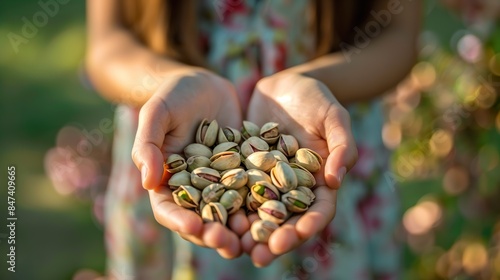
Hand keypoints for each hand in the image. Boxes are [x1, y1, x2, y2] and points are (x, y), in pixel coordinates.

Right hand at [131, 69, 248, 258]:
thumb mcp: (156, 113)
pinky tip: (277, 211)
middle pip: (201, 219)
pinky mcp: (244, 172)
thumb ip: (148, 145)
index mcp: (167, 180)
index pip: (168, 209)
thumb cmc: (173, 96)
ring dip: (241, 229)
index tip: (195, 228)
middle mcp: (194, 188)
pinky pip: (253, 191)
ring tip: (254, 239)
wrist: (204, 83)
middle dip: (214, 235)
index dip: (180, 221)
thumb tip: (147, 183)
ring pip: (229, 212)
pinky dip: (263, 204)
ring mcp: (221, 182)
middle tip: (230, 246)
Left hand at [243, 72, 357, 265]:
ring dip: (247, 232)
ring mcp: (267, 182)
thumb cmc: (316, 98)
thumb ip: (341, 145)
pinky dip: (225, 205)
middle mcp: (292, 188)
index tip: (293, 236)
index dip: (307, 226)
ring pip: (257, 213)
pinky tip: (210, 216)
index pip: (318, 211)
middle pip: (286, 221)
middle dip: (273, 240)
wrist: (284, 85)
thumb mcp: (333, 116)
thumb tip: (336, 179)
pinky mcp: (244, 172)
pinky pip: (234, 191)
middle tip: (258, 256)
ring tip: (233, 245)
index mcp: (319, 182)